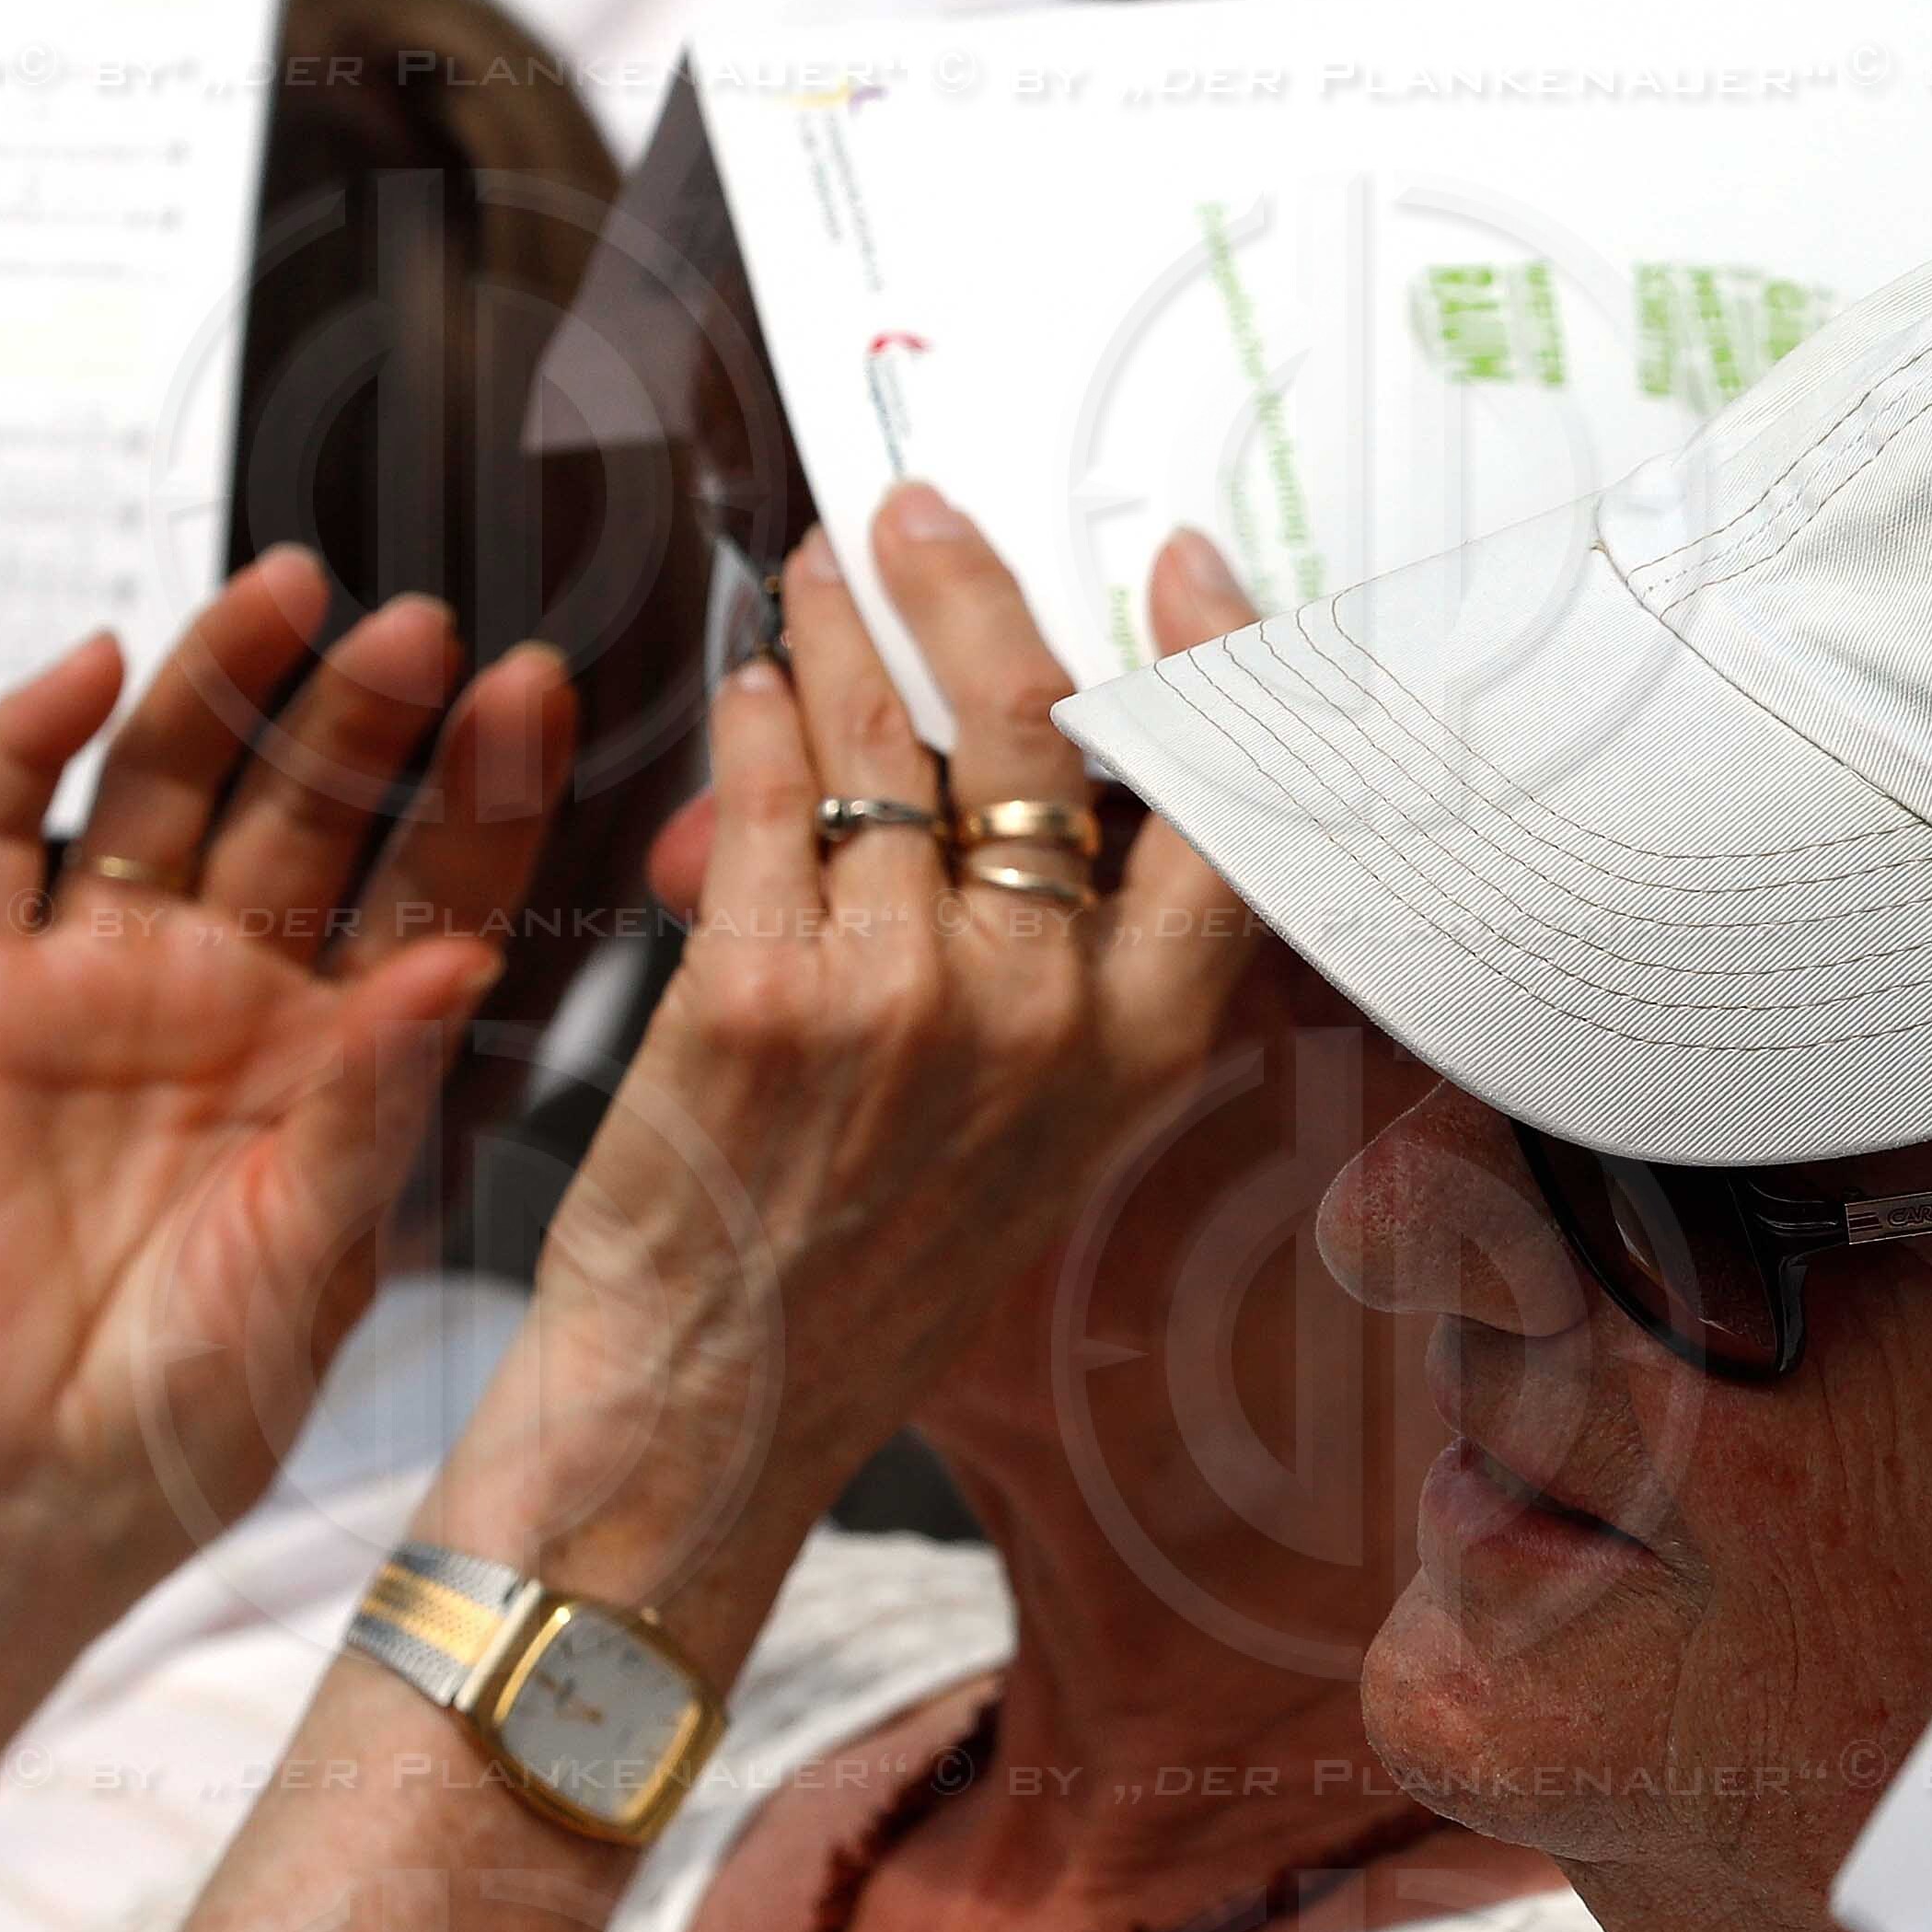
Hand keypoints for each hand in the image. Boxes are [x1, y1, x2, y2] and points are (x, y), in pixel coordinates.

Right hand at [0, 551, 560, 1611]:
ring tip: (293, 591)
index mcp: (346, 1045)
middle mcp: (233, 986)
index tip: (540, 693)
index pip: (437, 881)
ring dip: (223, 683)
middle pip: (313, 808)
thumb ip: (375, 1105)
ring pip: (164, 786)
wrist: (27, 1491)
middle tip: (432, 626)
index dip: (484, 789)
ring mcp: (98, 978)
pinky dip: (23, 740)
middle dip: (369, 713)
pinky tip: (87, 661)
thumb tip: (459, 964)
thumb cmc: (195, 1400)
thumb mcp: (318, 1255)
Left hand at [433, 487, 1261, 1639]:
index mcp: (1140, 1051)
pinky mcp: (761, 997)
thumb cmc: (865, 1278)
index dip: (1206, 664)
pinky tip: (746, 691)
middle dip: (969, 589)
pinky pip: (768, 795)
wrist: (710, 1412)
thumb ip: (1062, 969)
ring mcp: (904, 1003)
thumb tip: (1009, 764)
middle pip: (1036, 731)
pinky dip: (754, 719)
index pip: (1221, 814)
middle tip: (920, 519)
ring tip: (815, 582)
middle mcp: (1042, 1019)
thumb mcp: (1037, 1135)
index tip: (1177, 566)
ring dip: (838, 631)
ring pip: (882, 742)